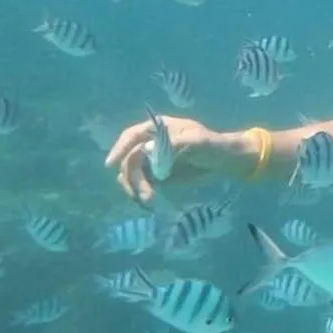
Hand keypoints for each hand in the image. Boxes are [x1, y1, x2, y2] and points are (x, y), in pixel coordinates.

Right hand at [105, 115, 226, 202]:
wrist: (222, 161)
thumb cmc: (211, 144)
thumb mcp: (197, 141)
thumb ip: (174, 144)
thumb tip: (147, 148)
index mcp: (156, 128)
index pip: (132, 136)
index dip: (119, 148)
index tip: (111, 164)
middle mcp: (149, 144)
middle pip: (129, 159)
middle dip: (133, 179)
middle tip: (146, 196)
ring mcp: (151, 161)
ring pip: (131, 175)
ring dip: (135, 189)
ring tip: (149, 202)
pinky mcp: (156, 177)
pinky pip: (141, 186)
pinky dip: (140, 194)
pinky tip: (149, 204)